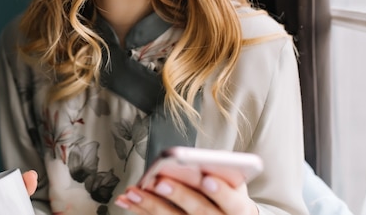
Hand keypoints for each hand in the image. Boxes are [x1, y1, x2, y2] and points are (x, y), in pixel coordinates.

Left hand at [114, 175, 258, 214]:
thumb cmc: (228, 196)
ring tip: (133, 191)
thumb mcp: (235, 184)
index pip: (232, 202)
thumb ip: (224, 170)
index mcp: (239, 209)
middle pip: (200, 211)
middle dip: (179, 195)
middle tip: (161, 182)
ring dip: (150, 205)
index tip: (207, 178)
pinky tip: (126, 200)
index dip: (220, 191)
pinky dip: (140, 210)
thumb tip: (210, 156)